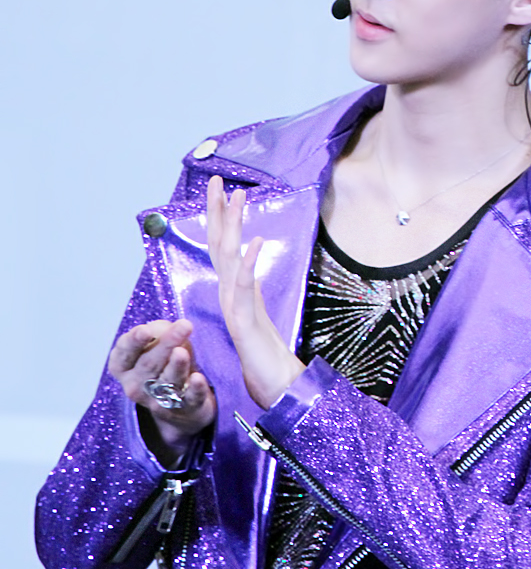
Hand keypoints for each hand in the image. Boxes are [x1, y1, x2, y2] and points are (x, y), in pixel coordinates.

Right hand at [108, 318, 215, 466]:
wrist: (181, 406)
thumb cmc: (165, 365)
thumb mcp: (157, 346)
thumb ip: (159, 333)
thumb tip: (166, 327)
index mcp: (124, 368)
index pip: (123, 355)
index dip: (134, 342)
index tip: (144, 330)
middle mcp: (136, 387)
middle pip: (149, 364)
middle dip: (166, 343)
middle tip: (184, 325)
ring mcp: (158, 400)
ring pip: (168, 381)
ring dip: (176, 365)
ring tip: (182, 352)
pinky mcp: (184, 408)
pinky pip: (190, 398)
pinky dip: (195, 388)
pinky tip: (198, 378)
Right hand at [207, 175, 304, 409]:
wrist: (273, 387)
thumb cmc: (266, 355)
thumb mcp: (258, 315)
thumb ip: (250, 294)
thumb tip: (249, 272)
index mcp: (235, 289)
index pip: (224, 246)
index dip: (222, 218)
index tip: (224, 190)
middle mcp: (231, 293)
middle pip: (220, 244)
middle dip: (219, 211)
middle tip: (218, 181)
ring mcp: (236, 306)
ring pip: (229, 258)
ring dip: (232, 226)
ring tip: (237, 197)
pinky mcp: (244, 320)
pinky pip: (245, 287)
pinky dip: (249, 263)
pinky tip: (255, 242)